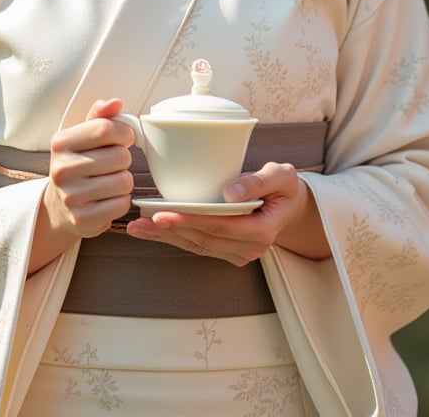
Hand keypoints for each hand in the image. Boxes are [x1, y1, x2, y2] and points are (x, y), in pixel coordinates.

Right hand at [42, 97, 134, 243]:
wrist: (59, 204)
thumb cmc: (78, 163)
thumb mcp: (82, 136)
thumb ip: (100, 117)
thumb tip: (115, 103)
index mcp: (61, 142)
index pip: (105, 129)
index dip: (124, 132)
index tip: (124, 138)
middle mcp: (61, 169)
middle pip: (119, 156)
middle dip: (124, 159)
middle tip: (113, 164)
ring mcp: (70, 196)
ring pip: (124, 181)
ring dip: (124, 180)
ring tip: (109, 180)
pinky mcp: (82, 219)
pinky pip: (121, 204)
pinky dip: (121, 201)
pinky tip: (108, 198)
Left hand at [126, 162, 328, 264]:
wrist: (291, 206)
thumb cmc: (284, 186)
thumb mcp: (281, 176)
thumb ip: (257, 182)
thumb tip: (229, 192)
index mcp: (262, 231)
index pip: (219, 227)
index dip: (189, 222)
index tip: (163, 214)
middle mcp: (249, 248)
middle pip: (203, 240)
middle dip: (169, 231)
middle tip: (141, 221)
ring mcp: (238, 253)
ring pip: (196, 246)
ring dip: (166, 238)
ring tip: (138, 227)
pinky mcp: (227, 251)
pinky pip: (198, 246)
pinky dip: (174, 238)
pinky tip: (153, 231)